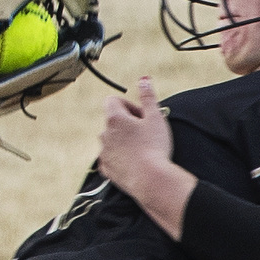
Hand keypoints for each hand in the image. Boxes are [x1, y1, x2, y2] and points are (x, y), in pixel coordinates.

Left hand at [95, 76, 175, 197]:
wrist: (151, 180)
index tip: (142, 116)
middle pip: (113, 120)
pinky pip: (111, 158)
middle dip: (128, 123)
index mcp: (114, 118)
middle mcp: (103, 134)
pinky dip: (121, 157)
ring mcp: (103, 152)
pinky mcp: (106, 168)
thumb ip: (148, 97)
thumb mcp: (156, 117)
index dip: (130, 105)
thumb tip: (144, 79)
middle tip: (146, 133)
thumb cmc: (155, 147)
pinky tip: (135, 161)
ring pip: (111, 140)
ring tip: (142, 148)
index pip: (114, 100)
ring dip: (124, 140)